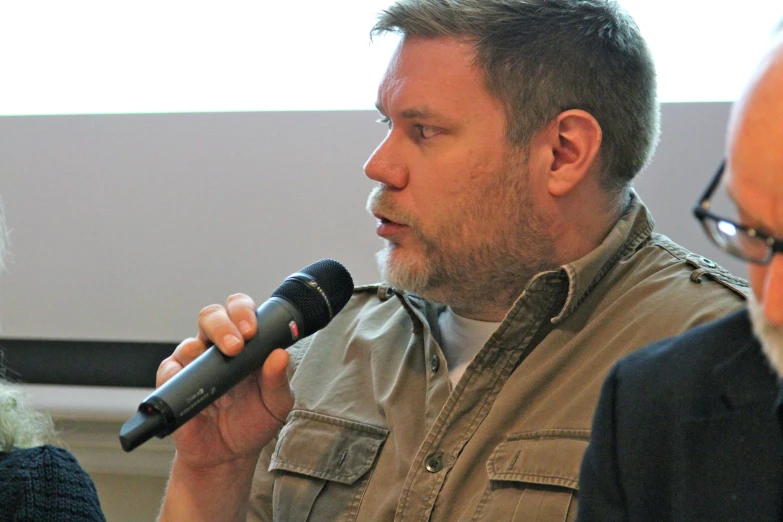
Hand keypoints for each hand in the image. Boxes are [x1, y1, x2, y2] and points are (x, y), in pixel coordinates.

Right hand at [156, 293, 293, 470]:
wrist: (228, 456)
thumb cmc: (253, 421)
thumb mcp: (276, 404)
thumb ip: (278, 380)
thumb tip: (280, 355)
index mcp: (245, 343)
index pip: (240, 310)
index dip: (243, 311)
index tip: (252, 330)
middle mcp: (217, 347)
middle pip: (211, 316)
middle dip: (222, 325)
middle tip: (235, 347)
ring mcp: (193, 364)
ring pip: (188, 342)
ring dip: (203, 357)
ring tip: (224, 388)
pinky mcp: (174, 384)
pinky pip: (168, 370)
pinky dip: (180, 376)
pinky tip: (198, 394)